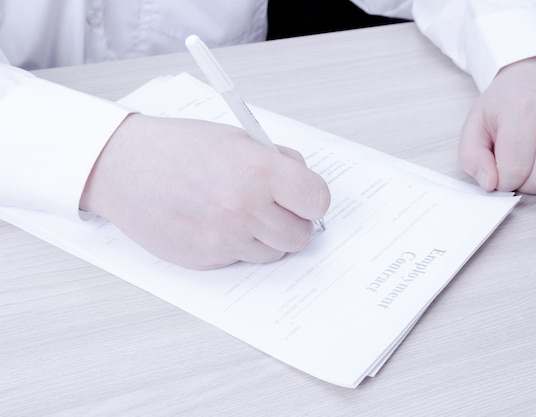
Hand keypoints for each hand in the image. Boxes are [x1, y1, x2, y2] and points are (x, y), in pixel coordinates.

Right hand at [80, 114, 330, 268]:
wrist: (123, 167)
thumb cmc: (178, 148)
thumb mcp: (237, 139)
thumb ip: (277, 162)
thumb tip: (305, 186)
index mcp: (258, 171)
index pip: (317, 201)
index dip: (313, 199)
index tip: (305, 198)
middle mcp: (244, 208)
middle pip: (300, 235)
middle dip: (292, 222)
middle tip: (275, 208)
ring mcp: (225, 238)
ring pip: (273, 253)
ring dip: (265, 237)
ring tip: (239, 213)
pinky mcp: (206, 259)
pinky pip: (241, 260)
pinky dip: (237, 246)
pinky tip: (215, 223)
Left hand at [459, 53, 535, 193]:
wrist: (535, 75)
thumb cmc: (504, 104)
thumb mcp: (475, 127)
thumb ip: (473, 160)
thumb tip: (491, 184)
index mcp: (522, 110)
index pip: (515, 172)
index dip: (504, 182)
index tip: (501, 171)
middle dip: (525, 184)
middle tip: (518, 167)